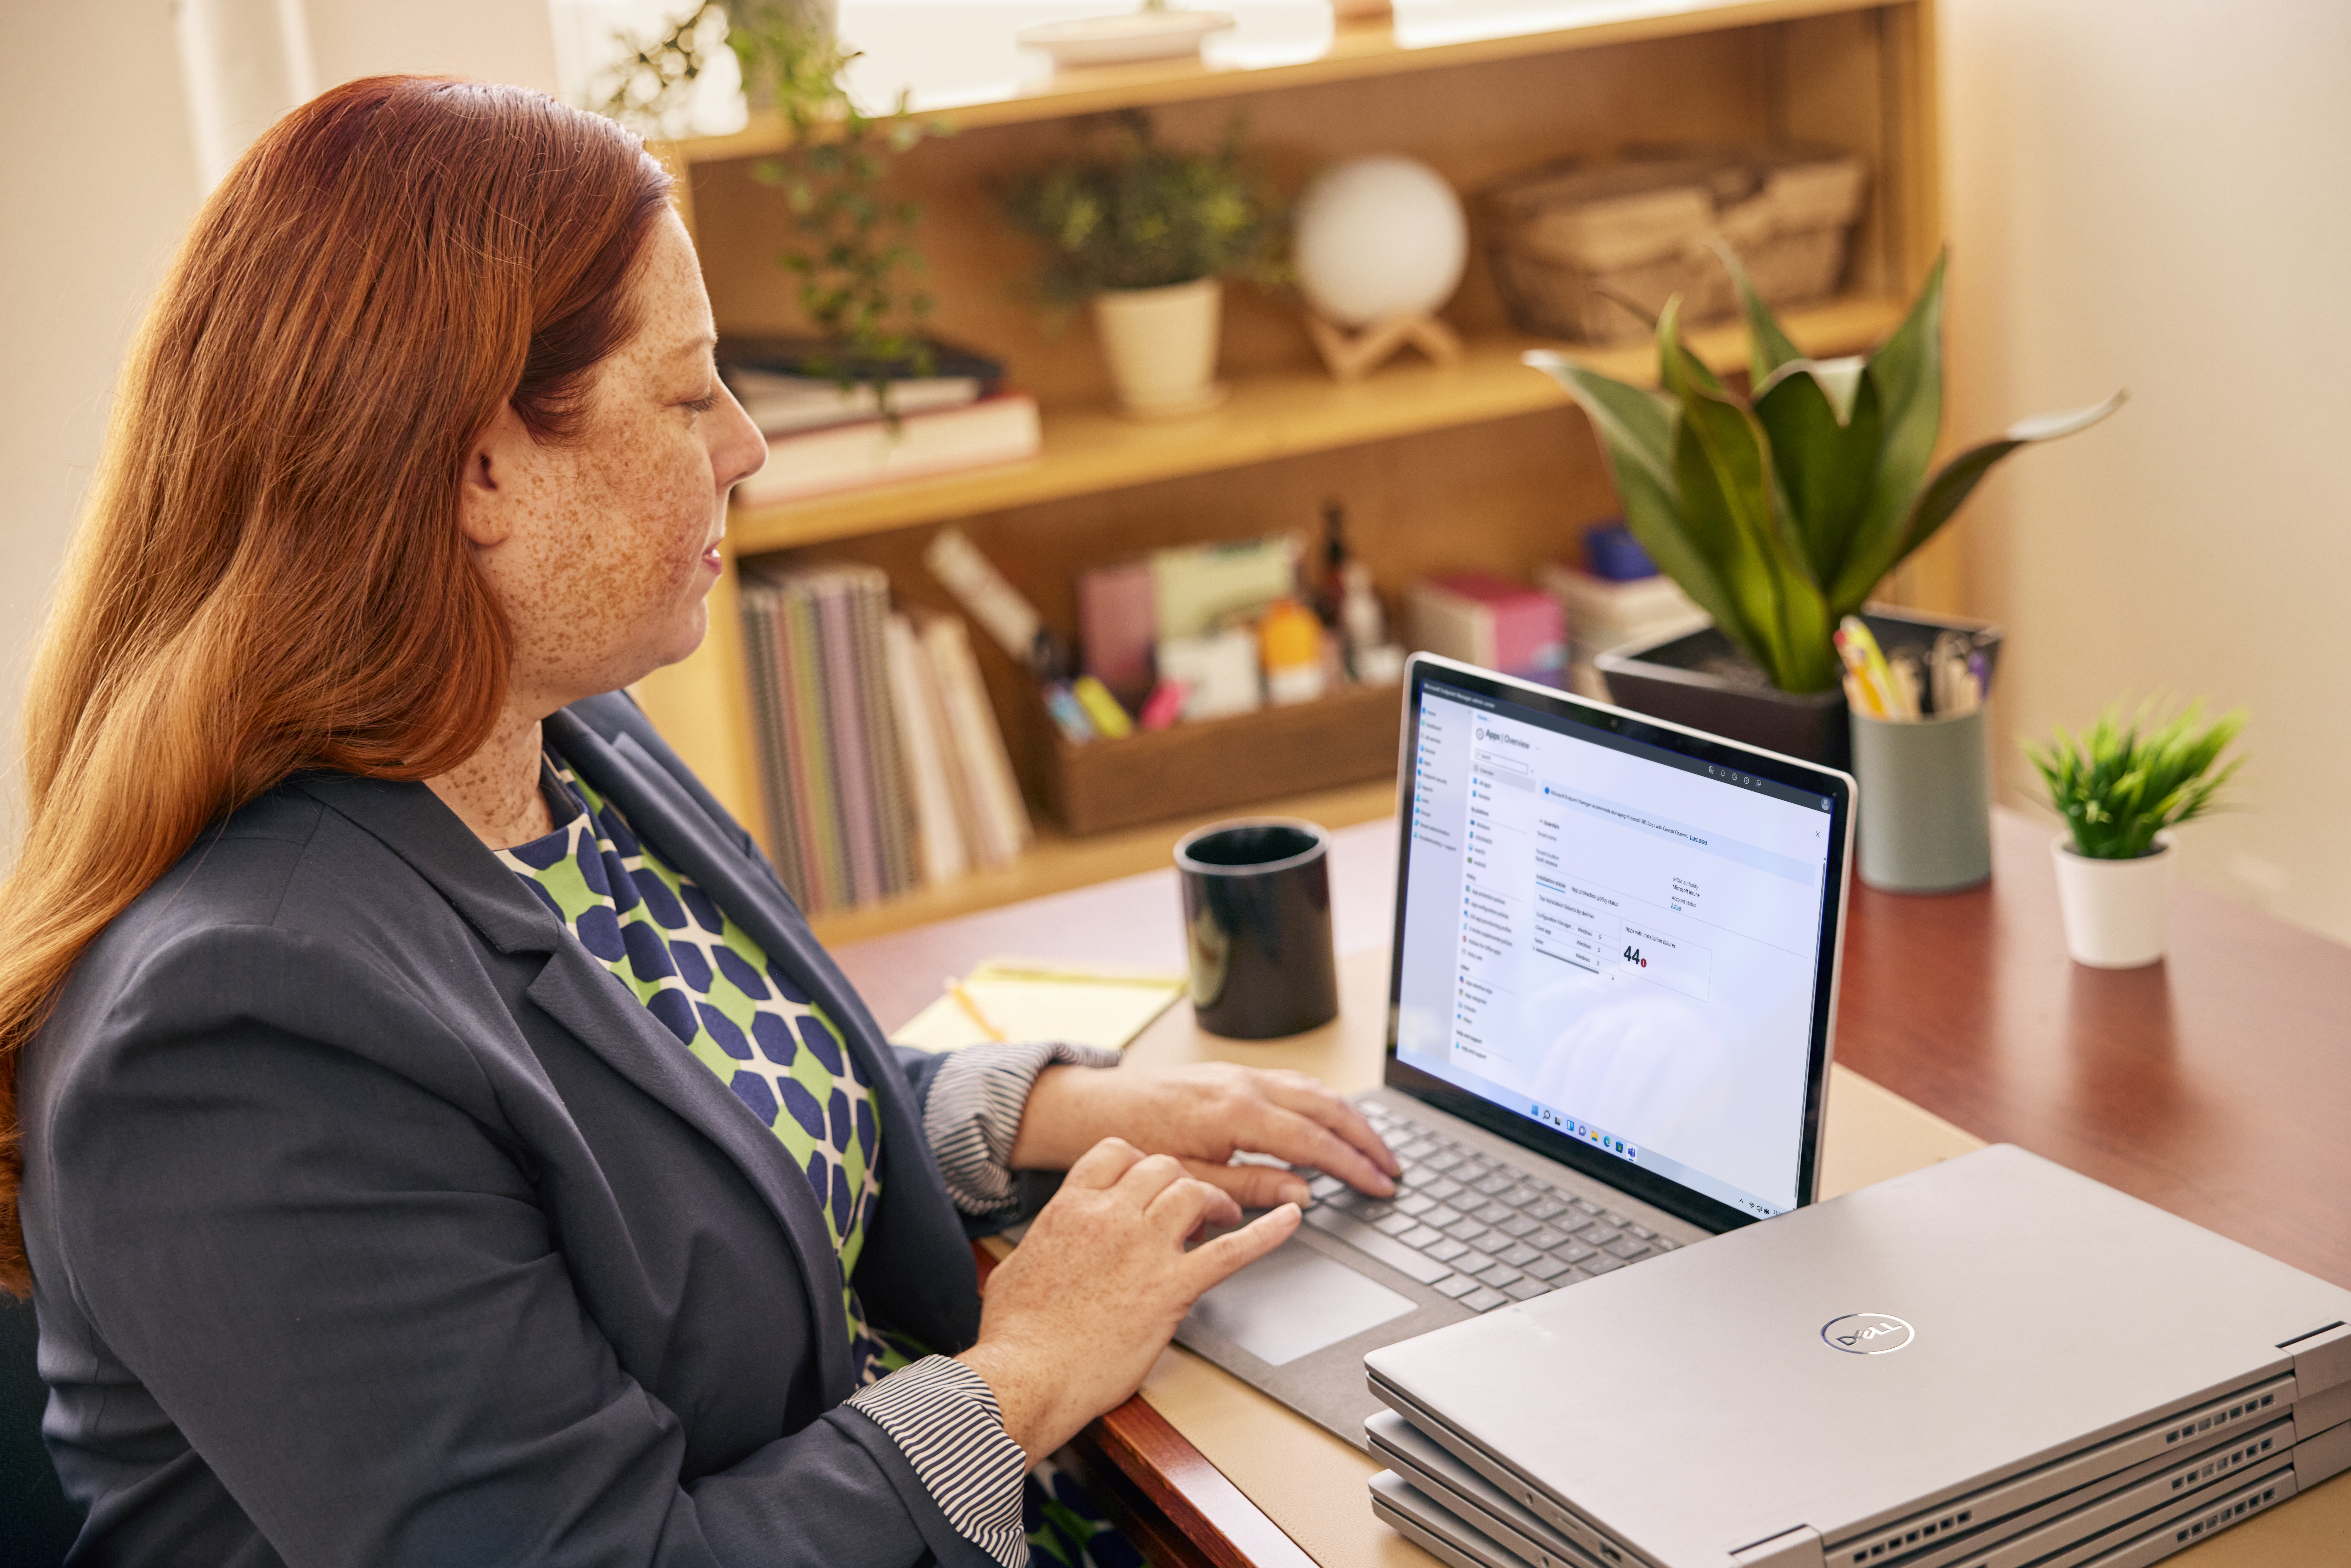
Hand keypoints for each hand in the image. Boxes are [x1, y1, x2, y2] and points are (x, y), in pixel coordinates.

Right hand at [955, 1137, 1297, 1462]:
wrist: (1026, 1375)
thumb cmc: (1017, 1335)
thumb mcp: (1016, 1268)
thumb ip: (1043, 1244)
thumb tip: (1046, 1247)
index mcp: (1071, 1208)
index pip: (1116, 1152)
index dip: (1140, 1161)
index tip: (1148, 1178)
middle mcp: (1111, 1216)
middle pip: (1162, 1167)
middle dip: (1179, 1180)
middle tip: (1188, 1206)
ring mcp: (1145, 1250)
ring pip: (1193, 1191)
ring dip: (1213, 1199)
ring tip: (1221, 1215)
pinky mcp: (1171, 1289)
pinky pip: (1230, 1251)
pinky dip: (1267, 1233)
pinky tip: (1291, 1219)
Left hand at [1007, 1062, 1399, 1208]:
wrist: (1096, 1107)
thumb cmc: (1136, 1143)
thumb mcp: (1193, 1178)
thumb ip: (1252, 1186)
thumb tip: (1304, 1194)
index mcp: (1237, 1113)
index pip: (1315, 1141)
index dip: (1354, 1166)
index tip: (1381, 1185)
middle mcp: (1245, 1085)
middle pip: (1327, 1107)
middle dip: (1367, 1138)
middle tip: (1394, 1168)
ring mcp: (1242, 1074)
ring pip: (1314, 1089)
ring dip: (1351, 1117)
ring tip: (1375, 1146)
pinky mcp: (1234, 1074)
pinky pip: (1293, 1082)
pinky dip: (1323, 1101)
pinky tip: (1333, 1118)